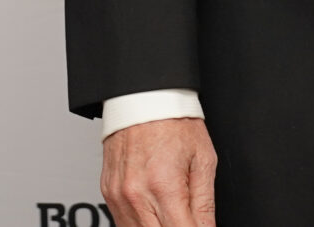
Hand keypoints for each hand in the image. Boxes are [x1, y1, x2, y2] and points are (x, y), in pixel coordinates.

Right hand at [100, 115, 216, 226]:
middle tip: (187, 219)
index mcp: (163, 186)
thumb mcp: (203, 160)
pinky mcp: (109, 194)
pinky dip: (142, 223)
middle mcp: (136, 195)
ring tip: (172, 212)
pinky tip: (155, 211)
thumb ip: (205, 205)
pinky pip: (124, 223)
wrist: (143, 98)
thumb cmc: (174, 122)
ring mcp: (118, 196)